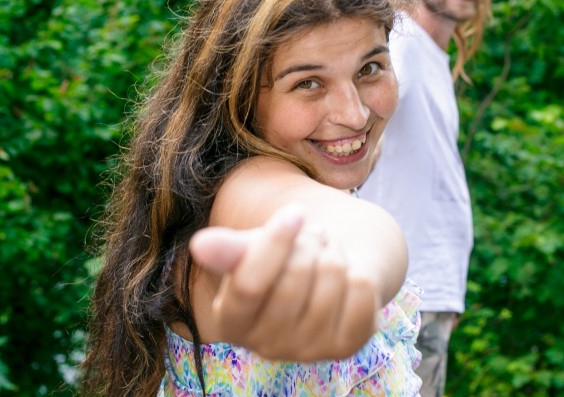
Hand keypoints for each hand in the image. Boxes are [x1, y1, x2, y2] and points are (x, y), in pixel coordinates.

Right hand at [190, 205, 378, 361]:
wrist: (323, 275)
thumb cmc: (279, 260)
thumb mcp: (250, 249)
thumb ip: (227, 249)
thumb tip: (200, 245)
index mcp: (231, 323)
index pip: (249, 285)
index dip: (273, 242)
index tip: (293, 212)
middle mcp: (267, 346)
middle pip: (294, 279)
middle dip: (308, 242)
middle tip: (311, 235)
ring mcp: (310, 351)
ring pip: (332, 278)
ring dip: (333, 251)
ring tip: (327, 251)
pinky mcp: (347, 346)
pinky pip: (363, 291)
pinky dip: (359, 270)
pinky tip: (347, 275)